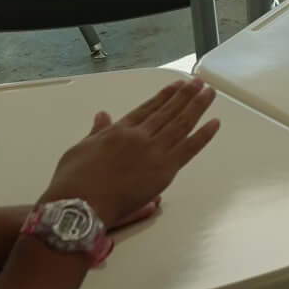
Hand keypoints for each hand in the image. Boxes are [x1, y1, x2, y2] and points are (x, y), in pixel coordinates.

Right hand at [40, 78, 220, 225]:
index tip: (177, 86)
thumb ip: (96, 132)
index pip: (147, 108)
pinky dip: (204, 135)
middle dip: (185, 96)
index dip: (164, 96)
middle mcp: (140, 136)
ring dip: (197, 106)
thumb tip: (102, 115)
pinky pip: (189, 148)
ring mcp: (154, 152)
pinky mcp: (164, 170)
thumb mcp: (79, 149)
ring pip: (181, 124)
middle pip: (168, 112)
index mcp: (119, 130)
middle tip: (199, 83)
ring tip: (209, 93)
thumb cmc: (73, 181)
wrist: (78, 205)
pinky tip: (215, 123)